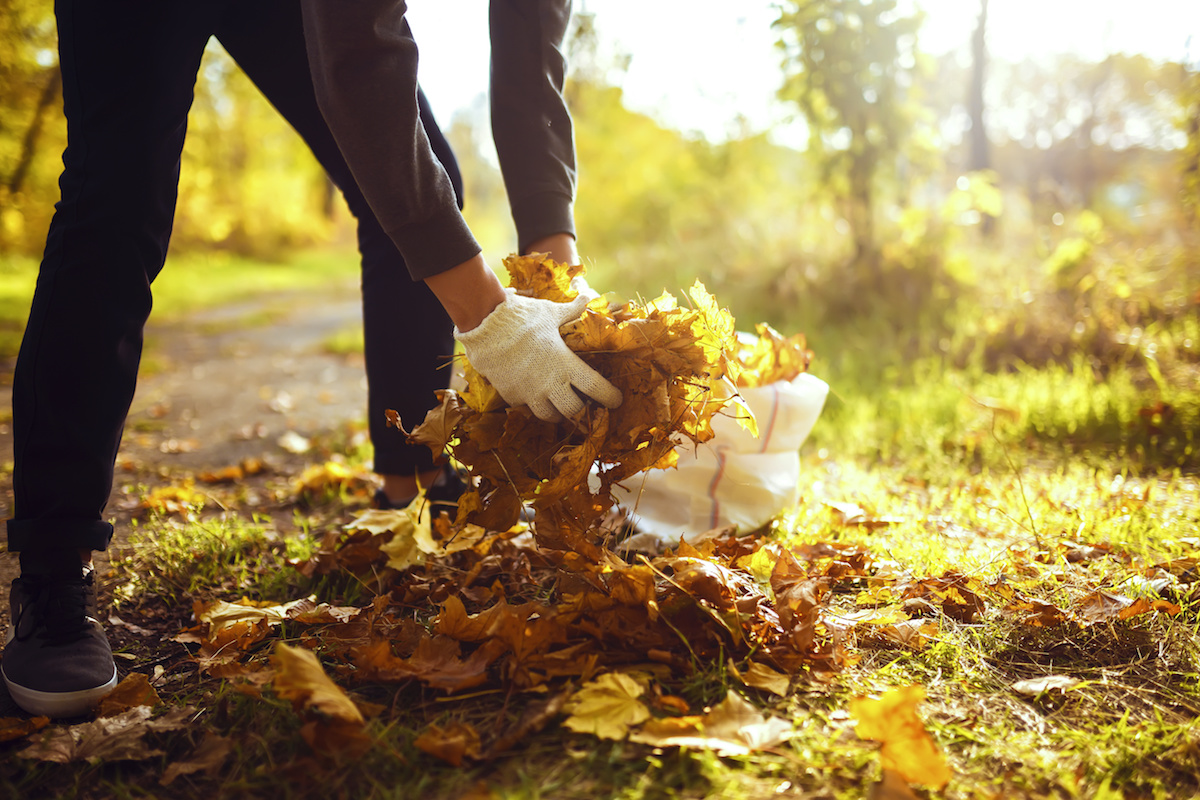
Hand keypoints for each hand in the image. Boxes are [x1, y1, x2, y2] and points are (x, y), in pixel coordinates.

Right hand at [455, 289, 621, 419]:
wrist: (485, 325)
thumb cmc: (522, 317)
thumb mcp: (551, 312)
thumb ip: (571, 310)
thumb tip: (587, 295)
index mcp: (565, 364)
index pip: (596, 388)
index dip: (609, 397)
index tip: (616, 400)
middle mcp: (550, 383)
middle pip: (574, 411)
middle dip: (580, 409)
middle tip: (582, 402)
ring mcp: (529, 392)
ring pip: (549, 416)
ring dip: (556, 412)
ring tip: (557, 404)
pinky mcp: (510, 394)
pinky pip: (525, 406)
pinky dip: (531, 403)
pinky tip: (531, 393)